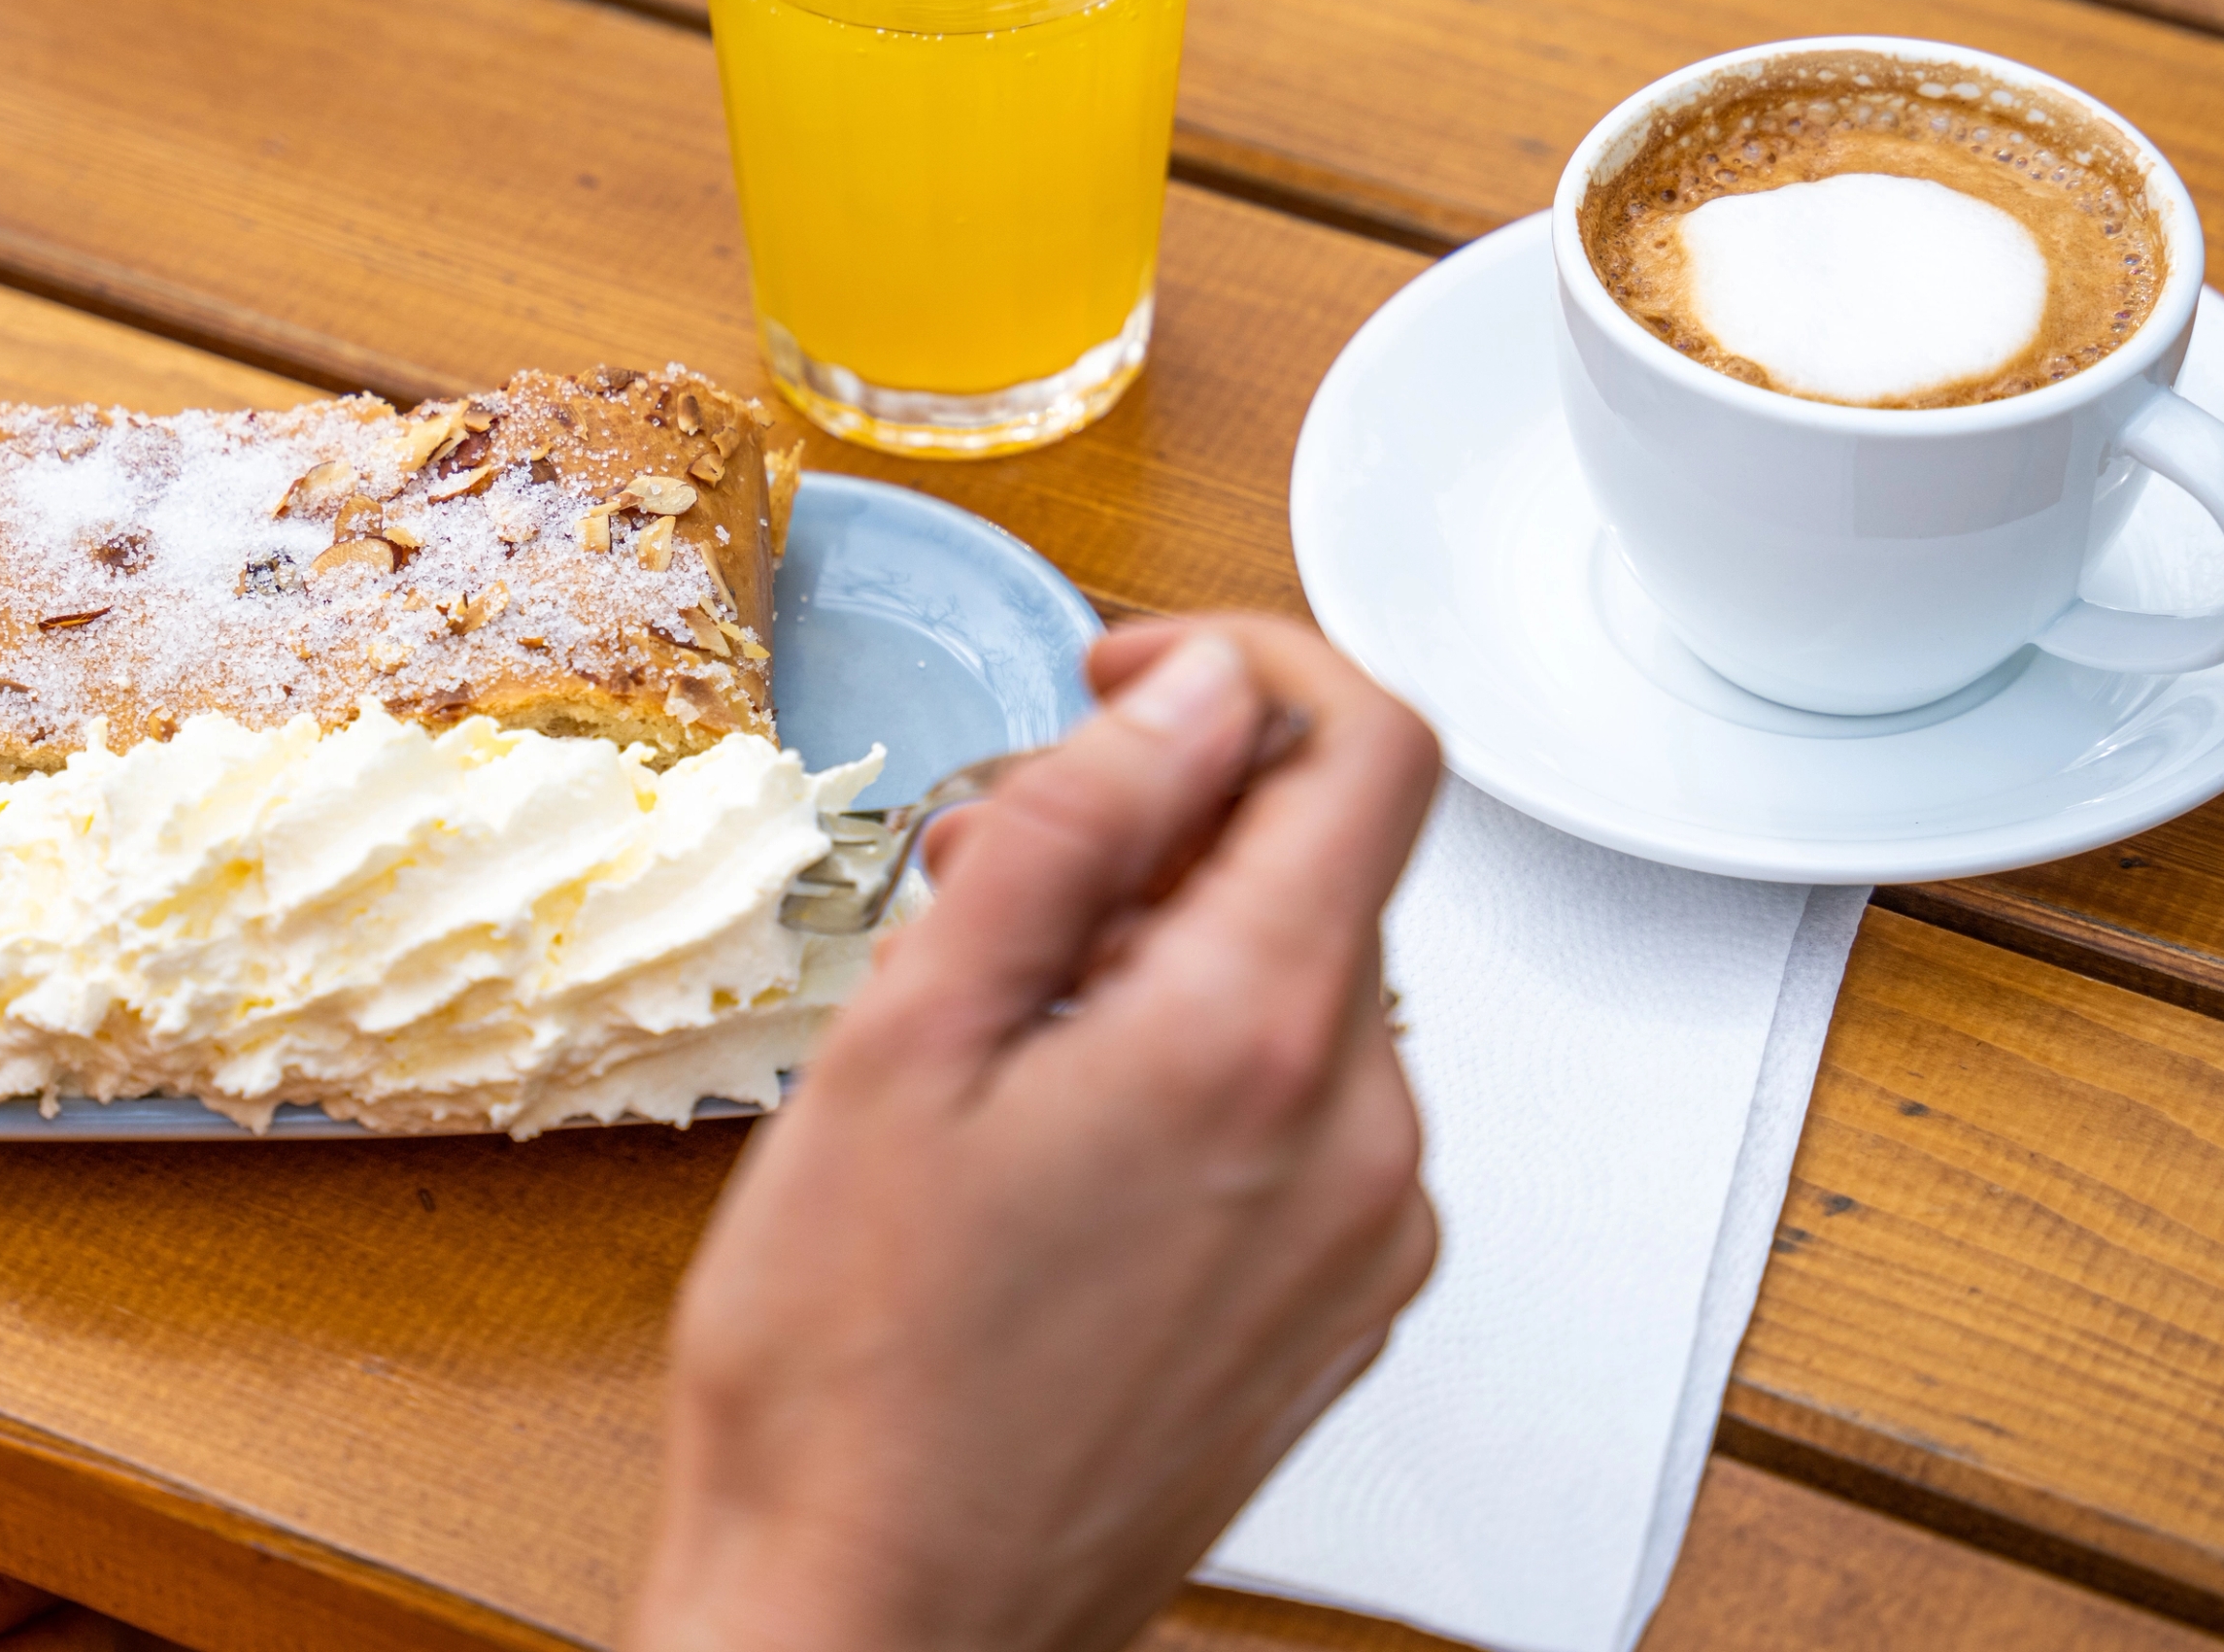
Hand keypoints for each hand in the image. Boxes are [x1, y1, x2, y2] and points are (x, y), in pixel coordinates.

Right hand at [626, 617, 1443, 1651]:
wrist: (873, 1622)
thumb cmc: (850, 1373)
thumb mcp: (906, 1043)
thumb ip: (1070, 832)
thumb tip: (1186, 696)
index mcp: (1254, 1042)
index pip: (1373, 747)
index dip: (1250, 666)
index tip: (1132, 681)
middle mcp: (1362, 1139)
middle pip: (1327, 869)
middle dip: (1164, 823)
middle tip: (988, 875)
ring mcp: (1365, 1240)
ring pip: (1311, 991)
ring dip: (1173, 947)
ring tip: (996, 1023)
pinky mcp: (1339, 1311)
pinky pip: (1309, 1114)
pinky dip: (1204, 1066)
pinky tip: (1059, 1133)